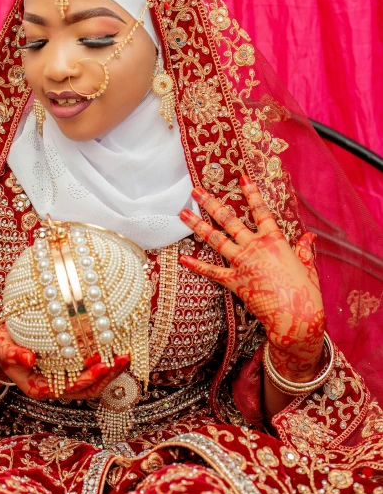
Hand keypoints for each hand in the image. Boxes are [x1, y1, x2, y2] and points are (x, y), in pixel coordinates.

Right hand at [0, 322, 129, 399]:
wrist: (4, 345)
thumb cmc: (3, 347)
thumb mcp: (3, 349)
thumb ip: (13, 355)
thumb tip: (28, 359)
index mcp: (39, 387)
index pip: (68, 389)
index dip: (85, 379)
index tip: (101, 365)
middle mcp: (55, 387)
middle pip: (86, 390)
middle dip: (107, 376)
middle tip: (123, 358)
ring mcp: (65, 379)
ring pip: (93, 384)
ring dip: (111, 372)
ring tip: (126, 355)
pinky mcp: (71, 369)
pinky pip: (92, 372)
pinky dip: (106, 364)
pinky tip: (117, 349)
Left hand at [179, 176, 325, 380]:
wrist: (295, 316)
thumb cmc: (305, 292)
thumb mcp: (308, 266)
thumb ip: (305, 249)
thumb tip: (310, 236)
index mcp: (274, 239)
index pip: (261, 211)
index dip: (252, 193)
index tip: (241, 177)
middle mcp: (255, 246)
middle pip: (229, 219)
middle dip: (210, 203)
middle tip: (195, 190)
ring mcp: (242, 262)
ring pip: (215, 239)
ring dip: (197, 225)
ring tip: (183, 213)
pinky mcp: (234, 281)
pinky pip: (212, 271)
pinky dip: (197, 265)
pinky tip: (183, 258)